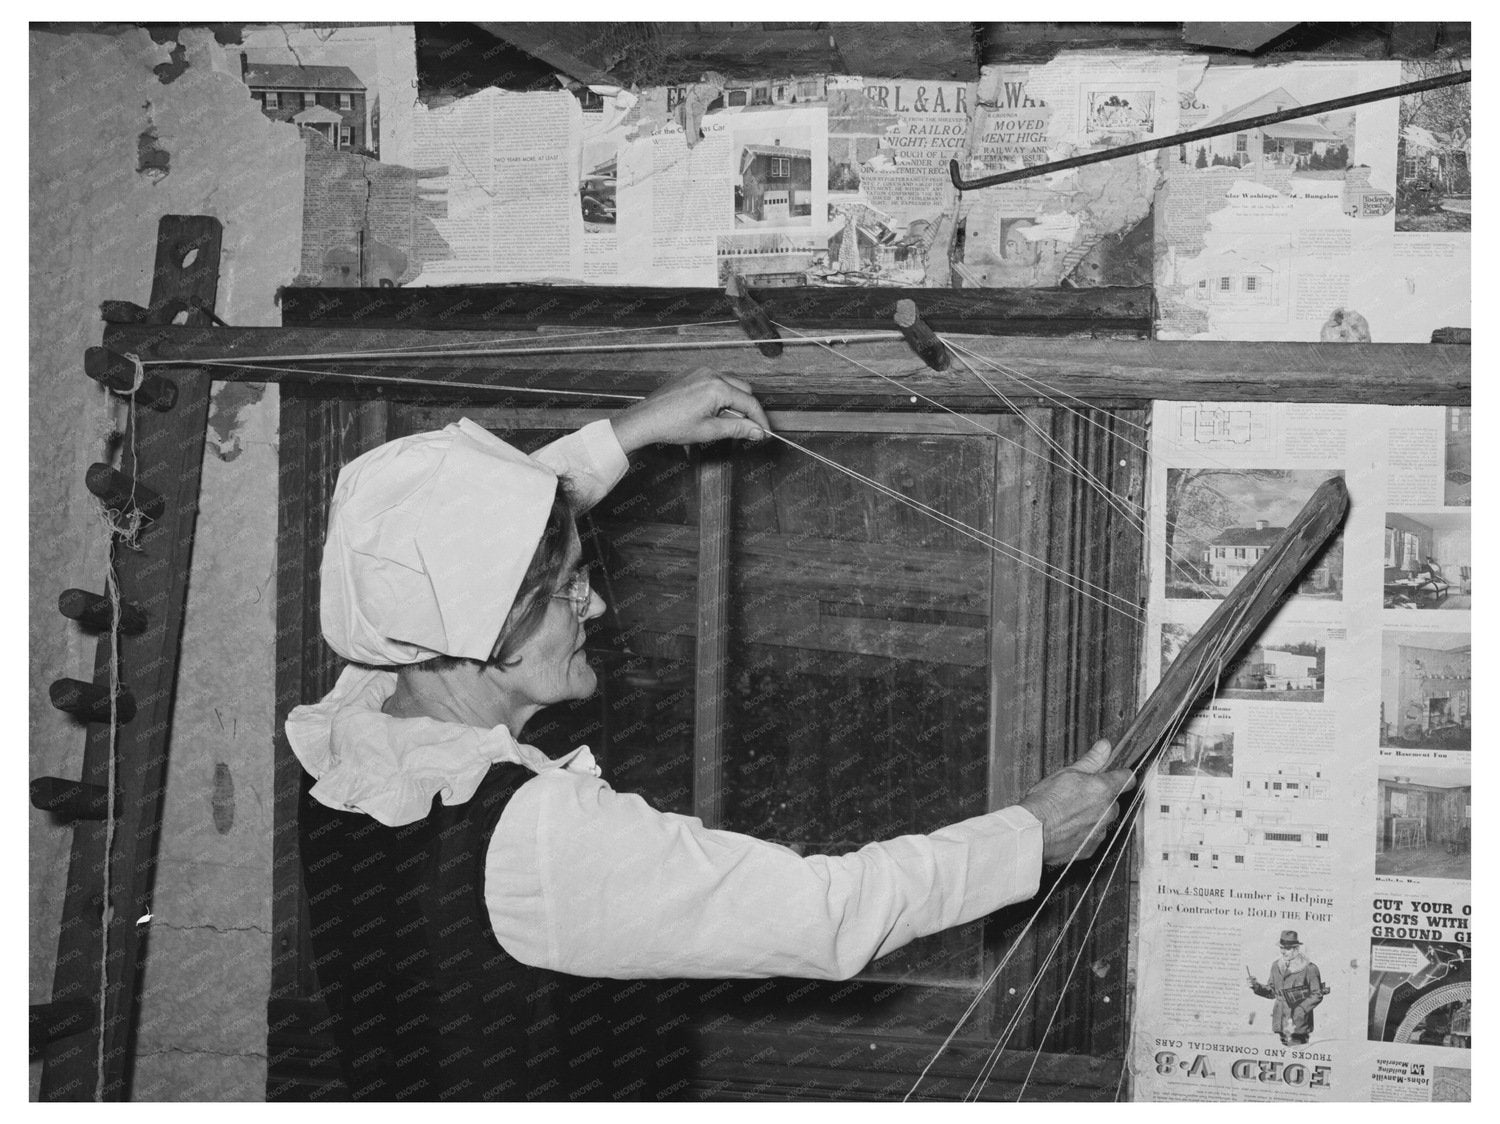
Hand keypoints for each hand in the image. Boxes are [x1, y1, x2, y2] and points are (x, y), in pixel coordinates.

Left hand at [611, 369, 772, 454]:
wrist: (646, 419)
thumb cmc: (671, 425)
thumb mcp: (709, 431)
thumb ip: (737, 428)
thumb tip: (757, 431)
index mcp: (717, 387)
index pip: (750, 403)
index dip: (760, 420)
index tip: (764, 432)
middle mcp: (711, 374)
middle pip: (744, 390)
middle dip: (747, 410)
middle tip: (744, 429)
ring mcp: (701, 371)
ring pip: (731, 384)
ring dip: (734, 402)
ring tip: (723, 421)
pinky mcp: (693, 374)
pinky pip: (717, 381)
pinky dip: (721, 395)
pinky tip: (711, 411)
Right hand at [1018, 740, 1134, 864]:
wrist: (1034, 832)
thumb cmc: (1047, 801)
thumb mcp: (1067, 773)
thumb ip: (1091, 761)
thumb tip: (1105, 746)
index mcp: (1104, 789)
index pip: (1127, 779)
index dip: (1121, 775)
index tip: (1116, 775)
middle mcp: (1108, 811)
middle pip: (1114, 801)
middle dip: (1102, 798)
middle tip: (1080, 795)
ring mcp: (1101, 831)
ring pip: (1104, 820)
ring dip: (1094, 816)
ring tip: (1070, 813)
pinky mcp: (1092, 848)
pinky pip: (1094, 837)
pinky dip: (1085, 832)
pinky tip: (1067, 828)